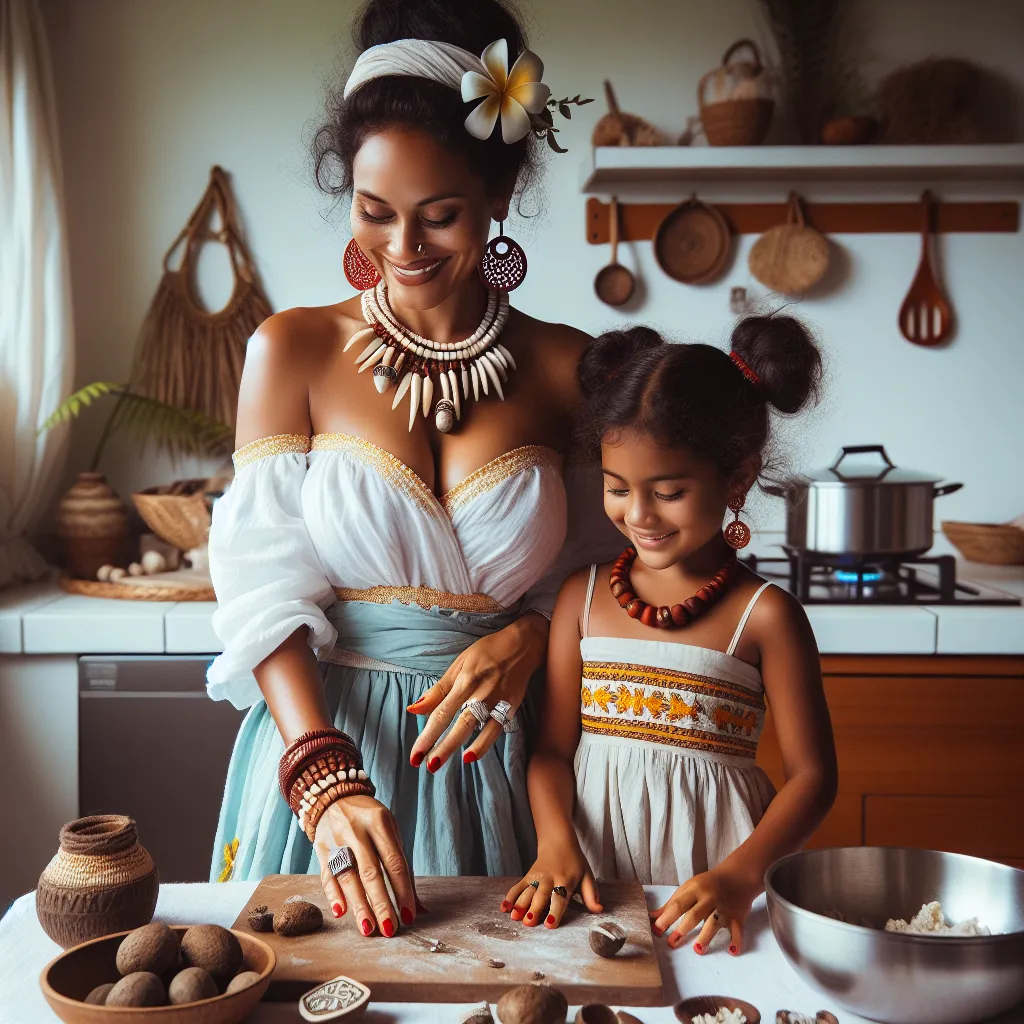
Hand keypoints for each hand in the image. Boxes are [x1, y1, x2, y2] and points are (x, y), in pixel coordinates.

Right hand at [314, 794, 417, 937]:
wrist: (334, 796)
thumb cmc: (370, 819)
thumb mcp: (389, 832)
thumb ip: (402, 867)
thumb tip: (420, 908)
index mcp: (380, 823)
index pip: (394, 862)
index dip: (402, 890)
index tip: (409, 915)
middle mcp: (357, 831)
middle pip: (371, 871)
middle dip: (381, 903)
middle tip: (390, 929)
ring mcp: (337, 840)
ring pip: (348, 876)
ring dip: (359, 905)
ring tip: (368, 928)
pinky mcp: (321, 850)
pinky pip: (326, 875)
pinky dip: (333, 894)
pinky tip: (341, 911)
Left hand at [408, 612, 547, 770]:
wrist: (522, 645)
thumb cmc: (486, 654)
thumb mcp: (458, 666)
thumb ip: (437, 690)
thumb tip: (413, 709)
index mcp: (464, 680)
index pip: (441, 712)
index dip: (427, 734)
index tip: (415, 754)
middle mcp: (480, 691)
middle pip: (457, 723)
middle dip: (439, 746)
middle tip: (423, 765)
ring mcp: (496, 700)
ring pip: (474, 727)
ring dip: (456, 746)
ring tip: (439, 764)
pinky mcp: (510, 707)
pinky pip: (495, 729)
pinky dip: (483, 744)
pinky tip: (470, 757)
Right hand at [501, 840, 602, 928]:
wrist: (558, 841)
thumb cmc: (575, 862)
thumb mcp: (587, 876)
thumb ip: (592, 895)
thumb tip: (599, 911)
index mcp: (566, 880)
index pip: (560, 897)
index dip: (555, 911)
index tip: (549, 924)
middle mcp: (550, 878)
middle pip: (541, 895)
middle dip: (534, 909)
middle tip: (528, 923)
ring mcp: (537, 876)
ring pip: (527, 891)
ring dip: (520, 903)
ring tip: (514, 917)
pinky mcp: (528, 875)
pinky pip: (518, 886)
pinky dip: (510, 896)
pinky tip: (504, 908)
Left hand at [649, 867, 759, 954]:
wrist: (737, 876)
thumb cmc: (707, 884)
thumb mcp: (688, 889)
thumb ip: (671, 904)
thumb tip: (652, 918)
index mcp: (695, 890)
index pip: (678, 904)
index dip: (667, 918)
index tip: (656, 930)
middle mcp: (709, 899)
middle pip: (695, 914)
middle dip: (683, 929)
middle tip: (672, 943)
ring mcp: (724, 909)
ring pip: (714, 924)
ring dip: (706, 937)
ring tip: (698, 949)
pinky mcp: (738, 918)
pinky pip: (738, 931)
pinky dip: (736, 941)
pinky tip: (732, 951)